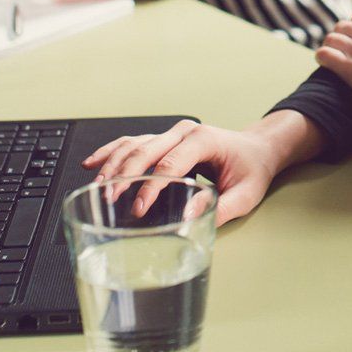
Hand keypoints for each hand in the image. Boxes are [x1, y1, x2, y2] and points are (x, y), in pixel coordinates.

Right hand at [81, 116, 307, 223]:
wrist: (257, 148)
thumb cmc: (252, 169)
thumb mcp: (245, 193)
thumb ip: (220, 206)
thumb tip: (187, 219)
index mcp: (204, 139)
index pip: (169, 163)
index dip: (150, 186)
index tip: (138, 208)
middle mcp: (185, 132)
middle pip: (146, 151)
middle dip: (125, 175)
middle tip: (110, 198)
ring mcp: (173, 133)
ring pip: (136, 144)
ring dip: (114, 164)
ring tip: (98, 185)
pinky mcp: (165, 140)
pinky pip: (134, 142)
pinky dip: (112, 152)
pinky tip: (94, 163)